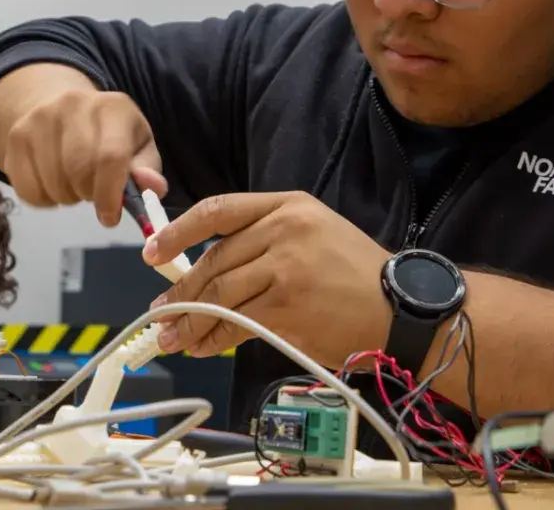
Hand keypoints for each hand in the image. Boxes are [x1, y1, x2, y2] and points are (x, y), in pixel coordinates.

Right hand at [4, 88, 166, 225]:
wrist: (62, 109)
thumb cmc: (110, 135)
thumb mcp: (138, 147)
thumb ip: (147, 170)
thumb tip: (152, 187)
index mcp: (112, 107)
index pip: (110, 156)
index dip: (110, 195)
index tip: (110, 216)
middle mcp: (73, 104)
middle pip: (78, 170)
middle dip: (88, 195)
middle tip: (92, 195)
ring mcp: (39, 118)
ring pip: (52, 182)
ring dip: (67, 198)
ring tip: (74, 185)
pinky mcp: (16, 136)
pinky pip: (27, 189)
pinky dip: (43, 199)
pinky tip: (53, 184)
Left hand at [143, 192, 391, 367]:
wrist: (401, 308)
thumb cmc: (354, 275)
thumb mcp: (312, 236)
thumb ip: (261, 243)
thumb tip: (203, 273)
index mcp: (287, 205)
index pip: (218, 210)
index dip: (178, 232)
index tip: (152, 253)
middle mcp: (283, 229)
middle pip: (214, 260)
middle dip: (181, 291)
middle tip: (159, 313)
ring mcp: (284, 267)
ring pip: (219, 294)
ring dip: (189, 320)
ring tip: (172, 338)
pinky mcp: (286, 306)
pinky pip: (235, 323)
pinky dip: (213, 338)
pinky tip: (202, 347)